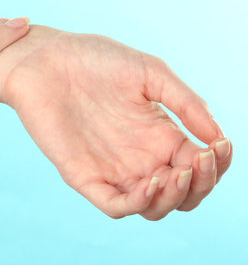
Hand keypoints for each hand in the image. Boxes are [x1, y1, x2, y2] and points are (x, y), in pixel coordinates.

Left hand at [0, 26, 231, 219]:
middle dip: (200, 186)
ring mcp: (111, 169)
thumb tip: (219, 136)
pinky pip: (114, 205)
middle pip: (180, 194)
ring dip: (173, 198)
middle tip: (200, 161)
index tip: (220, 146)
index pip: (196, 167)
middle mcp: (138, 157)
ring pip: (152, 207)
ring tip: (178, 172)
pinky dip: (138, 203)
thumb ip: (185, 102)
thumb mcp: (149, 73)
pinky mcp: (82, 175)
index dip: (215, 165)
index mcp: (157, 135)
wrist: (44, 57)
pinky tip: (152, 182)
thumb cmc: (93, 59)